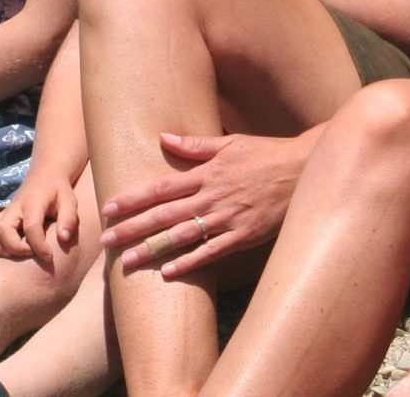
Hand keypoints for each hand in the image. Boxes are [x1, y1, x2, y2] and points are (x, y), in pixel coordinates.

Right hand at [0, 169, 80, 263]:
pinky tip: (7, 250)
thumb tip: (64, 239)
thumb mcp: (69, 200)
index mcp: (33, 202)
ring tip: (17, 254)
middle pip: (3, 229)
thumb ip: (68, 219)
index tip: (49, 257)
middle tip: (31, 254)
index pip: (31, 226)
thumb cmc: (59, 190)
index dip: (39, 245)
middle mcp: (15, 207)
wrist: (45, 174)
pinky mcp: (1, 216)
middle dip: (15, 247)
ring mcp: (5, 211)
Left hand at [100, 131, 302, 279]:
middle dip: (132, 227)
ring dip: (152, 249)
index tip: (109, 209)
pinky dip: (190, 262)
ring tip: (127, 261)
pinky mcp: (244, 236)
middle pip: (163, 215)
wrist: (303, 170)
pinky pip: (212, 252)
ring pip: (182, 236)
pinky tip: (168, 272)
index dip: (132, 199)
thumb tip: (163, 137)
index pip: (160, 188)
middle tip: (106, 240)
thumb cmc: (265, 154)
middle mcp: (211, 197)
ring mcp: (227, 219)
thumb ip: (195, 144)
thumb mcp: (230, 143)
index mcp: (205, 174)